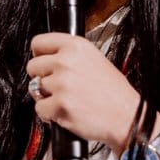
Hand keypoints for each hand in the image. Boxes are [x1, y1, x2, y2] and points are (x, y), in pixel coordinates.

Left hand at [26, 33, 141, 149]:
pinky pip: (39, 109)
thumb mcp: (95, 59)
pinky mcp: (59, 105)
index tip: (43, 63)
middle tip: (57, 87)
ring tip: (66, 100)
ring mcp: (61, 83)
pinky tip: (65, 112)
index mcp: (75, 46)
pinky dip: (48, 114)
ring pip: (34, 89)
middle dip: (41, 78)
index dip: (39, 55)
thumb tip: (47, 58)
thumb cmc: (114, 93)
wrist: (127, 117)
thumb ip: (69, 55)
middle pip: (32, 66)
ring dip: (46, 97)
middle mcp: (66, 61)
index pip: (39, 42)